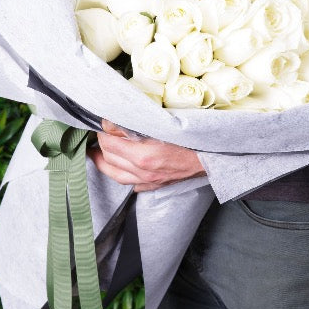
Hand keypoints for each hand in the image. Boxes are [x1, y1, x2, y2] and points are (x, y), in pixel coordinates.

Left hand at [89, 120, 206, 191]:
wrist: (209, 160)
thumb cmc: (189, 139)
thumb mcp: (163, 125)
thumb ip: (137, 123)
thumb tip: (114, 121)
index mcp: (144, 155)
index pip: (109, 143)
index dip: (103, 132)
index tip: (104, 124)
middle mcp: (142, 171)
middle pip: (108, 158)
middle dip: (102, 144)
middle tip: (102, 133)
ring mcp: (147, 182)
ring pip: (114, 174)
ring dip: (104, 161)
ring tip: (99, 151)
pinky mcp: (152, 186)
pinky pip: (129, 183)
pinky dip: (121, 173)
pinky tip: (120, 166)